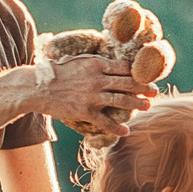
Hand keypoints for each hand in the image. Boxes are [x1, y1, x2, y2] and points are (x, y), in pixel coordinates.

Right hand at [34, 54, 152, 136]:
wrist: (37, 87)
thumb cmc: (58, 73)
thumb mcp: (78, 61)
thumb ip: (95, 63)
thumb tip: (110, 64)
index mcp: (96, 64)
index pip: (124, 67)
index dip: (138, 72)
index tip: (147, 76)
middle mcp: (96, 79)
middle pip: (127, 83)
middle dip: (144, 87)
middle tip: (155, 91)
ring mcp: (91, 96)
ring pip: (121, 100)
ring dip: (136, 104)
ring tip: (147, 106)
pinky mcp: (85, 111)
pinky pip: (105, 121)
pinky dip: (117, 127)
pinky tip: (125, 130)